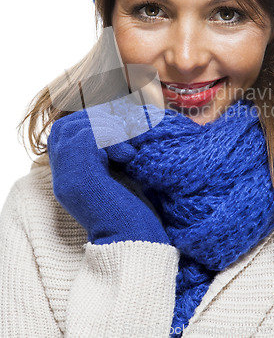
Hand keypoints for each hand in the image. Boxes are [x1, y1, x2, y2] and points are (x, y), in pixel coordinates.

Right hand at [47, 103, 168, 244]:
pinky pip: (90, 135)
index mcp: (68, 173)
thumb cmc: (130, 206)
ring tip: (126, 150)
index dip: (91, 121)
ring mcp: (66, 175)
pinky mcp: (78, 176)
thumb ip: (107, 147)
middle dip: (99, 121)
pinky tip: (127, 157)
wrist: (133, 236)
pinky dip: (113, 138)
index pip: (64, 129)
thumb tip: (117, 116)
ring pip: (78, 126)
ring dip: (109, 129)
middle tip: (123, 134)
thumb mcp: (115, 170)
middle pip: (67, 123)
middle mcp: (61, 174)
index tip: (118, 128)